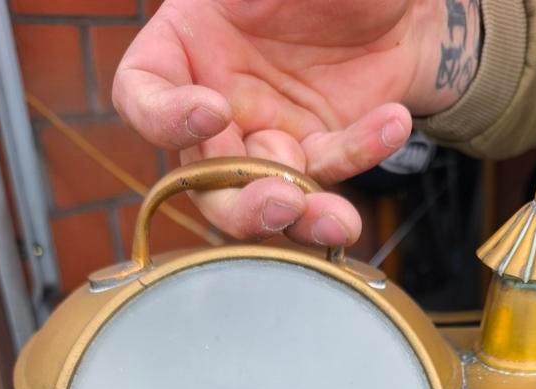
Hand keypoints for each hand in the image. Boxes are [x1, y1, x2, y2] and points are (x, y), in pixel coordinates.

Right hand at [113, 0, 480, 243]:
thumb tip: (237, 4)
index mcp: (186, 46)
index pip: (142, 94)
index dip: (164, 118)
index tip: (212, 111)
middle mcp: (217, 102)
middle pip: (204, 179)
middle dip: (242, 204)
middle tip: (282, 203)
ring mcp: (266, 136)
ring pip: (264, 199)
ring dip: (302, 217)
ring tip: (341, 221)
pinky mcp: (316, 154)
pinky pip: (329, 173)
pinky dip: (361, 156)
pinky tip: (393, 124)